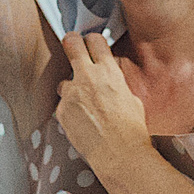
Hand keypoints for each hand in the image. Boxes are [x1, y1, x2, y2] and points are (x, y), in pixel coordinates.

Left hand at [54, 33, 155, 175]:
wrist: (118, 153)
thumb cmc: (131, 129)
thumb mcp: (131, 98)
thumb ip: (116, 85)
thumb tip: (111, 83)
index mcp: (109, 72)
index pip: (95, 40)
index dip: (91, 41)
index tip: (90, 44)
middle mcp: (88, 77)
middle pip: (71, 44)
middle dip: (71, 42)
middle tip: (72, 44)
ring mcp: (72, 93)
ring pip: (64, 81)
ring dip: (70, 88)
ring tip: (82, 104)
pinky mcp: (62, 111)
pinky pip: (63, 105)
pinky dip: (70, 112)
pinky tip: (82, 123)